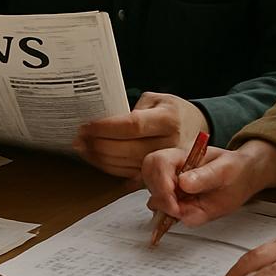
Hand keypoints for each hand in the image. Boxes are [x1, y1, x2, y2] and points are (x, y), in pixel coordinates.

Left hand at [74, 91, 206, 177]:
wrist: (197, 128)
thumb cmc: (171, 111)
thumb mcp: (155, 99)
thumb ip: (131, 109)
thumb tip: (102, 122)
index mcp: (169, 120)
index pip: (132, 126)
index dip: (106, 128)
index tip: (87, 125)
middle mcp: (170, 144)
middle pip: (127, 149)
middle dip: (98, 144)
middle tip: (79, 138)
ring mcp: (167, 163)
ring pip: (126, 165)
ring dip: (99, 158)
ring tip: (82, 148)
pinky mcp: (162, 176)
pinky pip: (130, 176)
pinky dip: (110, 168)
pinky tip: (96, 159)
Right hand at [142, 138, 275, 225]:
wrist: (242, 177)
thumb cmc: (235, 168)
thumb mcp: (226, 169)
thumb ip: (206, 176)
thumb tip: (183, 184)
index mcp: (180, 155)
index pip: (157, 163)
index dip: (161, 184)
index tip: (175, 203)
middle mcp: (171, 170)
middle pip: (148, 178)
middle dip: (161, 198)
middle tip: (180, 211)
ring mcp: (171, 187)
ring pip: (154, 198)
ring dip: (168, 210)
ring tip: (192, 210)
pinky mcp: (176, 203)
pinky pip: (165, 213)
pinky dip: (171, 219)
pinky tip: (188, 215)